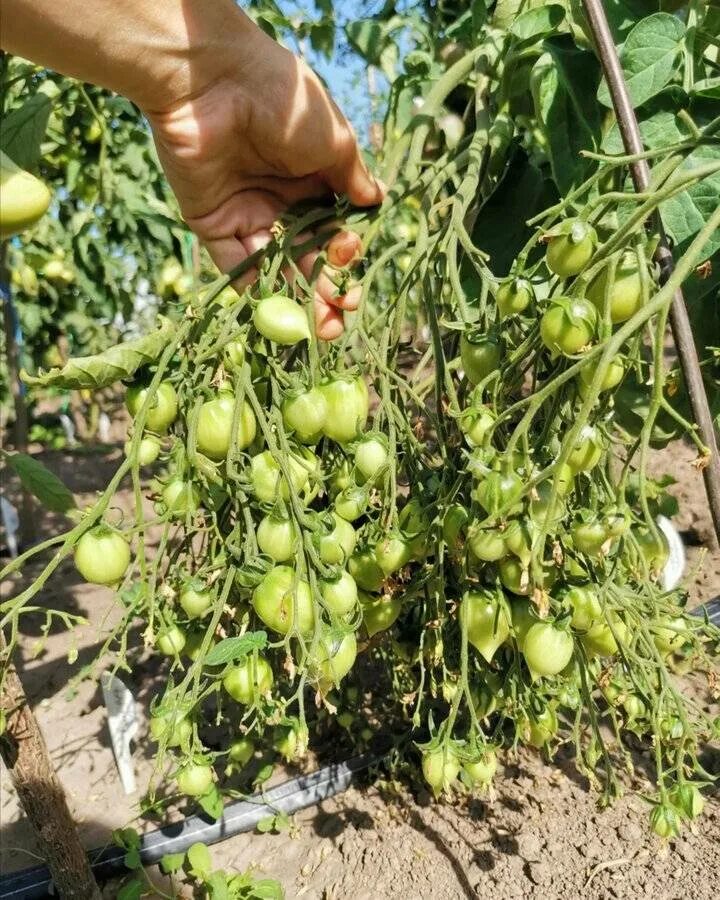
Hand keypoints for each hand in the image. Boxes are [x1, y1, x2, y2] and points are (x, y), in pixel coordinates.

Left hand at [146, 25, 382, 339]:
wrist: (215, 83)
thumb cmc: (285, 104)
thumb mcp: (334, 140)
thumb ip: (354, 177)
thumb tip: (378, 200)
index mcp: (314, 179)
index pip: (334, 230)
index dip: (345, 256)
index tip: (351, 269)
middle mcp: (282, 200)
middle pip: (307, 257)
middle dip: (326, 292)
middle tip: (340, 323)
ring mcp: (247, 212)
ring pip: (275, 266)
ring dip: (295, 298)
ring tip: (319, 328)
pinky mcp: (212, 222)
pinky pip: (233, 262)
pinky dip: (252, 283)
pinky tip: (274, 304)